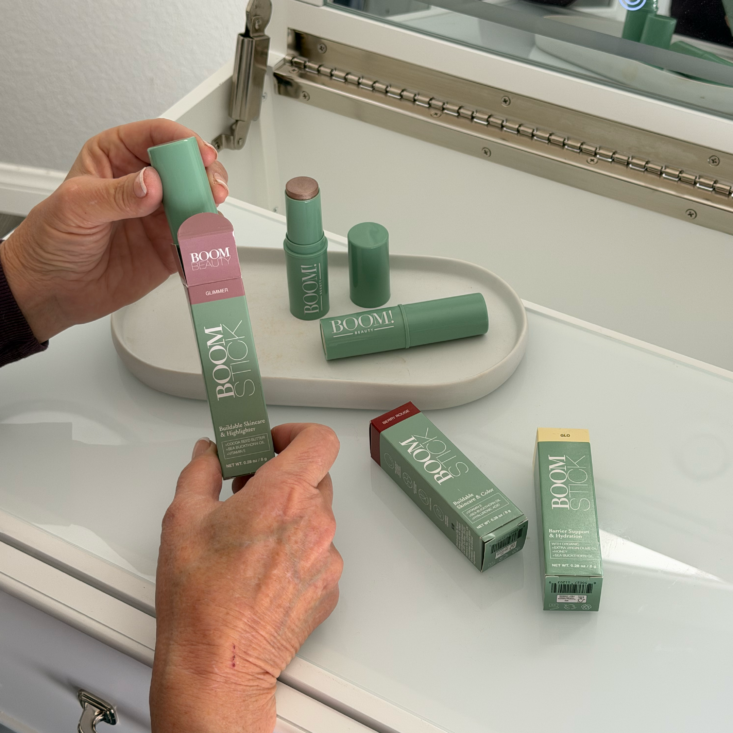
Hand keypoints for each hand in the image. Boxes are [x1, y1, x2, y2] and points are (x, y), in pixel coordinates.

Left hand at [0, 119, 228, 341]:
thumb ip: (116, 194)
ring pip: (197, 201)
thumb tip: (151, 183)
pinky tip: (206, 239)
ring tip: (208, 216)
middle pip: (186, 167)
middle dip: (205, 175)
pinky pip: (196, 238)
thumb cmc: (51, 241)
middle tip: (211, 189)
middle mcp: (143, 183)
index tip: (200, 155)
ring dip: (210, 207)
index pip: (156, 136)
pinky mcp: (169, 246)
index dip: (182, 141)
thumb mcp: (75, 207)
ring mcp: (159, 215)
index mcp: (116, 157)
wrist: (54, 289)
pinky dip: (206, 238)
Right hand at [150, 424, 342, 732]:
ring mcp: (326, 557)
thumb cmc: (200, 599)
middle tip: (250, 489)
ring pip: (316, 517)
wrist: (218, 664)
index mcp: (283, 495)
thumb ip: (201, 471)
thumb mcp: (183, 518)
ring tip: (251, 538)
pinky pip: (319, 553)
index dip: (296, 433)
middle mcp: (314, 523)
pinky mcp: (329, 587)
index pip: (319, 439)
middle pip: (316, 476)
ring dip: (290, 516)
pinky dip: (297, 551)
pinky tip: (263, 570)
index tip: (273, 443)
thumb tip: (209, 453)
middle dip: (285, 476)